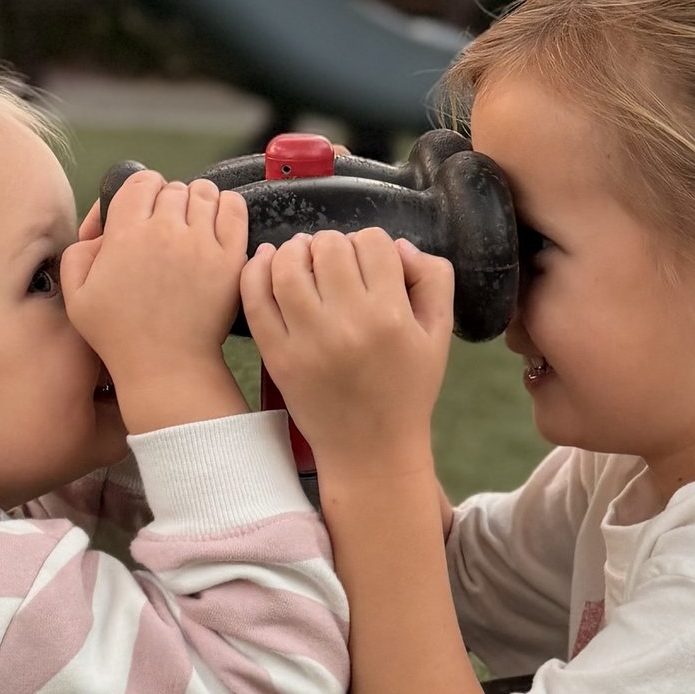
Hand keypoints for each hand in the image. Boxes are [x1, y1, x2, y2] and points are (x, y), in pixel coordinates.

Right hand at [58, 169, 249, 432]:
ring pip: (203, 193)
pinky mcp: (230, 257)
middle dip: (165, 203)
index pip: (140, 181)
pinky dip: (225, 207)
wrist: (166, 365)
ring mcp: (202, 242)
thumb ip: (77, 253)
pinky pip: (234, 209)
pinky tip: (215, 223)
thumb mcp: (76, 296)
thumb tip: (100, 233)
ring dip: (194, 203)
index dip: (139, 193)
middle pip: (172, 188)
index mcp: (126, 233)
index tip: (138, 215)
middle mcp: (166, 230)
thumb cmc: (119, 334)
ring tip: (189, 226)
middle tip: (162, 230)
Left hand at [241, 228, 452, 472]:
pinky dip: (256, 271)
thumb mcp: (438, 335)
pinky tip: (268, 262)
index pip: (373, 243)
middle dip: (333, 245)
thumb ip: (432, 280)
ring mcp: (307, 339)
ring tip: (301, 255)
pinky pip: (256, 299)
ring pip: (289, 266)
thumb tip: (399, 247)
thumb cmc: (408, 390)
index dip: (371, 244)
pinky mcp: (277, 355)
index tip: (368, 262)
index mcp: (391, 315)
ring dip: (295, 250)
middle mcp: (348, 323)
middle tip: (334, 262)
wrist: (370, 450)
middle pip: (330, 247)